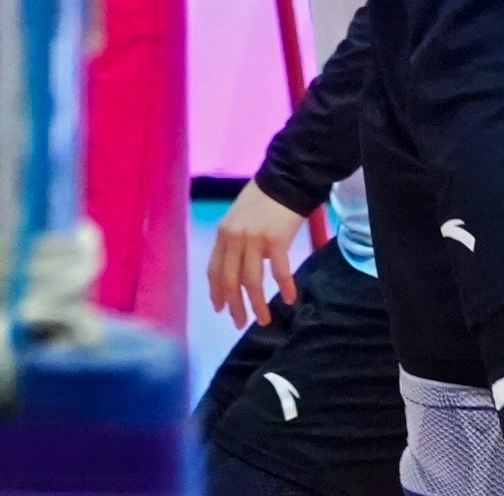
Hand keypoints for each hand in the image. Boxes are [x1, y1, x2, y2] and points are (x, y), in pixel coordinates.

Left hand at [206, 185, 308, 327]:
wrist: (285, 179)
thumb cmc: (264, 198)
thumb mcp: (239, 218)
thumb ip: (236, 240)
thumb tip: (240, 265)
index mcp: (223, 233)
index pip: (214, 269)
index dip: (216, 292)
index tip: (219, 309)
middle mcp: (234, 238)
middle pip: (230, 280)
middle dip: (234, 306)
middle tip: (240, 324)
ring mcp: (254, 240)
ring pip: (252, 281)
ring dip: (258, 304)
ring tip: (264, 320)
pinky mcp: (275, 240)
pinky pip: (279, 271)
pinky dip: (284, 287)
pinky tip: (289, 299)